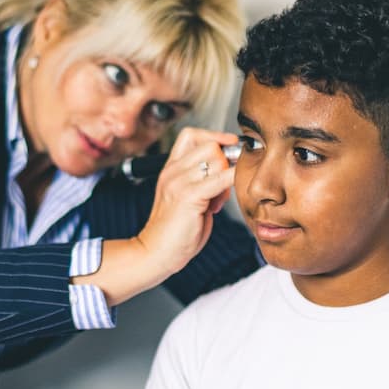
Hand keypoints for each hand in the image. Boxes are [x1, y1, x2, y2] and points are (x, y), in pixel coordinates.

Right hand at [72, 128, 238, 306]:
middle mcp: (173, 170)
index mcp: (171, 168)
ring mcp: (179, 182)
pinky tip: (221, 201)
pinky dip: (232, 183)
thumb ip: (204, 180)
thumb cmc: (176, 230)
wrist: (155, 252)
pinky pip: (220, 179)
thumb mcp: (189, 197)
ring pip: (217, 159)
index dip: (214, 138)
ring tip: (217, 200)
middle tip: (223, 185)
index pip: (192, 136)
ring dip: (227, 177)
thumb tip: (231, 169)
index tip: (229, 150)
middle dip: (225, 162)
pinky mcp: (188, 196)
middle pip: (210, 145)